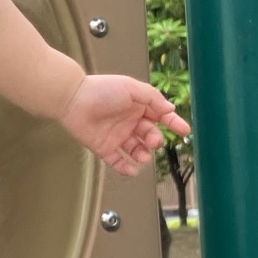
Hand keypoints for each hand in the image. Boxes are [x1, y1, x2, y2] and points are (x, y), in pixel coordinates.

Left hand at [59, 75, 190, 175]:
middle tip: (152, 141)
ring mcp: (117, 136)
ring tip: (143, 155)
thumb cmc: (101, 90)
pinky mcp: (104, 148)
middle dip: (155, 140)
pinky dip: (126, 168)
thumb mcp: (131, 88)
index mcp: (137, 106)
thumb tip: (170, 108)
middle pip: (150, 135)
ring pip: (137, 150)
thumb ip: (152, 98)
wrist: (73, 100)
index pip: (160, 116)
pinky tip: (132, 169)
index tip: (185, 131)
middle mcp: (129, 122)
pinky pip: (118, 162)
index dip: (173, 123)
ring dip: (143, 155)